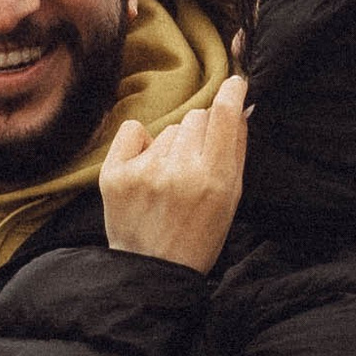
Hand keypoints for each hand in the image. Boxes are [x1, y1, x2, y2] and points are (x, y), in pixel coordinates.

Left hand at [98, 73, 247, 271]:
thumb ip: (236, 151)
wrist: (151, 270)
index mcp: (215, 178)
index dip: (232, 92)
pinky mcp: (114, 174)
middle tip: (194, 165)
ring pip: (168, 128)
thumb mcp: (230, 199)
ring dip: (171, 146)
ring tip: (167, 179)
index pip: (224, 114)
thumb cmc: (197, 235)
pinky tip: (144, 171)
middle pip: (195, 117)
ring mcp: (144, 171)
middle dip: (199, 134)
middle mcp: (180, 170)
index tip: (234, 85)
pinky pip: (134, 130)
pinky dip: (140, 144)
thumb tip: (240, 107)